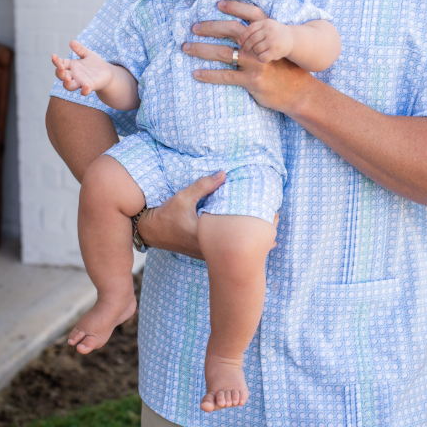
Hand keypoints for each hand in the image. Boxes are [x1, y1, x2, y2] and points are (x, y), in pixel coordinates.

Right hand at [51, 40, 112, 96]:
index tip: (53, 56)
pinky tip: (86, 85)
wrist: (107, 72)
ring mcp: (80, 82)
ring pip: (69, 86)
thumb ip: (80, 49)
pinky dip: (84, 90)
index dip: (56, 61)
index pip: (60, 63)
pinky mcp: (90, 87)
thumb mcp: (88, 54)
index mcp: (71, 66)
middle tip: (60, 66)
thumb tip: (72, 42)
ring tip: (67, 78)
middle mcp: (73, 75)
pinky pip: (84, 92)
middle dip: (59, 72)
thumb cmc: (95, 63)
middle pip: (61, 76)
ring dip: (66, 83)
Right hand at [137, 170, 278, 256]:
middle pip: (235, 248)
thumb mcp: (183, 197)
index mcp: (205, 236)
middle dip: (254, 241)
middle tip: (275, 233)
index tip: (269, 225)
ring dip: (244, 245)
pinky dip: (234, 247)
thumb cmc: (167, 214)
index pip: (233, 236)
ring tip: (266, 238)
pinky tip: (245, 242)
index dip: (251, 232)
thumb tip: (223, 173)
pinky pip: (223, 253)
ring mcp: (205, 253)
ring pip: (230, 253)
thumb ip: (203, 185)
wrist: (151, 231)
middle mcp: (207, 248)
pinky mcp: (202, 253)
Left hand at [183, 0, 311, 113]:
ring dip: (201, 50)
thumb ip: (260, 42)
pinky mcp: (252, 80)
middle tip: (193, 28)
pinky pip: (225, 76)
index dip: (233, 7)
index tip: (217, 4)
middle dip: (209, 28)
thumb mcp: (276, 51)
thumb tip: (240, 38)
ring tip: (186, 48)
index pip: (248, 15)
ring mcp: (255, 63)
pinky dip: (209, 75)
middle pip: (230, 30)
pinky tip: (196, 74)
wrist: (299, 92)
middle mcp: (259, 46)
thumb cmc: (285, 71)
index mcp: (266, 35)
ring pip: (222, 53)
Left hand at [238, 18, 293, 62]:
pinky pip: (262, 57)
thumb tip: (238, 39)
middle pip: (252, 40)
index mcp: (266, 23)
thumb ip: (255, 29)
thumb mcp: (267, 26)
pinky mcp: (276, 51)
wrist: (293, 39)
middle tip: (245, 52)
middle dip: (246, 47)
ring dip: (255, 53)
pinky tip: (263, 57)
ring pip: (256, 49)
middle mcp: (269, 31)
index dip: (243, 37)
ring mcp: (273, 41)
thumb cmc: (275, 33)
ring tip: (258, 53)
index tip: (239, 43)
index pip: (250, 29)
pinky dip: (260, 58)